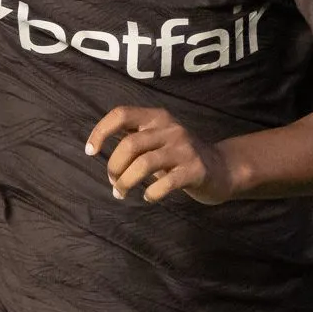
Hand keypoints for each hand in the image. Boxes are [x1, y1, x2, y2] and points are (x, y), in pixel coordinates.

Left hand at [87, 107, 240, 203]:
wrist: (221, 168)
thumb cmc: (180, 156)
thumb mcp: (158, 138)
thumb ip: (133, 137)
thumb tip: (97, 143)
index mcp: (157, 117)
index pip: (121, 114)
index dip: (101, 131)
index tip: (90, 151)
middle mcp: (171, 129)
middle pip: (129, 144)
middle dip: (114, 166)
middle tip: (113, 182)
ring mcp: (185, 149)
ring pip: (143, 164)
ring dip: (125, 182)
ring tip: (121, 193)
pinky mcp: (195, 170)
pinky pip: (165, 183)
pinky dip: (151, 193)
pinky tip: (149, 197)